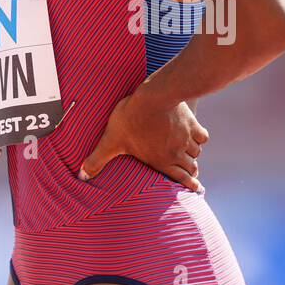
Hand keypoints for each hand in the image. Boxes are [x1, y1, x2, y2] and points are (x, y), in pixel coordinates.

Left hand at [77, 92, 208, 191]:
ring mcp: (186, 137)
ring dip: (194, 155)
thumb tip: (82, 176)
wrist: (155, 95)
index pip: (180, 178)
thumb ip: (98, 159)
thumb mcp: (111, 140)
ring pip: (196, 152)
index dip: (189, 185)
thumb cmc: (132, 119)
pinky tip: (197, 136)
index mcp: (161, 160)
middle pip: (191, 167)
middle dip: (191, 171)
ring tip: (191, 156)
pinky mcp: (192, 122)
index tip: (196, 189)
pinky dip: (200, 138)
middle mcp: (177, 152)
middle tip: (191, 173)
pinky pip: (202, 135)